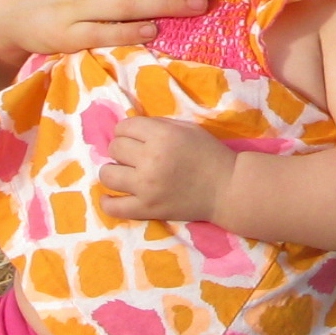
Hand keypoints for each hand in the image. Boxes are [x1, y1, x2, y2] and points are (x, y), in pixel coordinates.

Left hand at [99, 117, 233, 224]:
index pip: (124, 127)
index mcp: (162, 136)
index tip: (136, 138)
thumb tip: (128, 129)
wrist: (228, 188)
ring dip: (114, 171)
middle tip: (134, 156)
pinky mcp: (147, 208)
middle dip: (122, 149)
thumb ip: (157, 126)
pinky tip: (111, 196)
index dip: (128, 130)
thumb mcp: (187, 129)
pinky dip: (107, 202)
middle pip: (115, 148)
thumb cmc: (209, 154)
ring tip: (125, 174)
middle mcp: (150, 159)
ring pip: (107, 174)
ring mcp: (146, 186)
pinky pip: (114, 207)